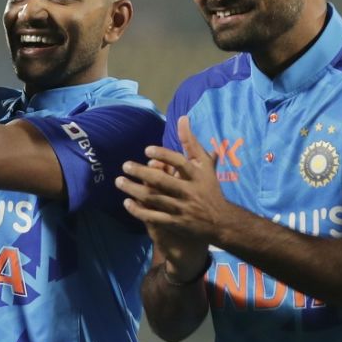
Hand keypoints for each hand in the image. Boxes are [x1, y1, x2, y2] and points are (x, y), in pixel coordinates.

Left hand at [116, 116, 231, 278]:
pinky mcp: (176, 223)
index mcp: (197, 176)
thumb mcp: (204, 165)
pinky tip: (127, 203)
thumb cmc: (209, 188)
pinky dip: (139, 211)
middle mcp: (189, 192)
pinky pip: (154, 217)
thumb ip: (191, 142)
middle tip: (125, 165)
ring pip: (155, 199)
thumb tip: (182, 118)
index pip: (180, 163)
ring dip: (135, 190)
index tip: (146, 150)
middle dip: (142, 173)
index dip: (164, 156)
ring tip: (119, 181)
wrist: (222, 223)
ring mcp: (182, 209)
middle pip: (163, 182)